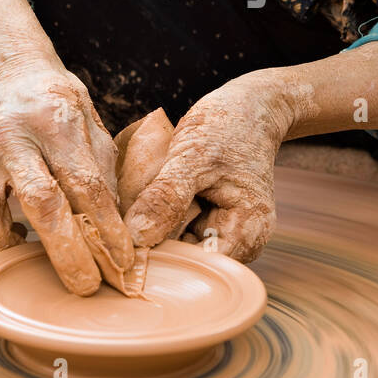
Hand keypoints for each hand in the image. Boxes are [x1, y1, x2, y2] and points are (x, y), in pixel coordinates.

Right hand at [0, 54, 134, 293]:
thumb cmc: (58, 106)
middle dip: (68, 254)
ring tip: (45, 265)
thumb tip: (124, 230)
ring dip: (19, 256)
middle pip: (40, 203)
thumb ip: (105, 172)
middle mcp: (11, 138)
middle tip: (88, 287)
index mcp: (54, 120)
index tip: (124, 260)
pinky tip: (22, 236)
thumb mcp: (91, 125)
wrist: (7, 78)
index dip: (107, 228)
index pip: (85, 183)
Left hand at [122, 70, 304, 262]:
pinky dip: (162, 215)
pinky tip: (154, 195)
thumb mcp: (194, 156)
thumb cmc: (229, 126)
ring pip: (178, 245)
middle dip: (156, 240)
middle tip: (133, 207)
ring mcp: (225, 232)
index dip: (161, 258)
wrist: (251, 108)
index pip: (198, 269)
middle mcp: (241, 242)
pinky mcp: (210, 221)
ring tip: (147, 194)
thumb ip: (166, 197)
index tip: (127, 240)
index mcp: (248, 232)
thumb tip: (135, 238)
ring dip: (156, 226)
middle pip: (187, 262)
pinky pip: (178, 229)